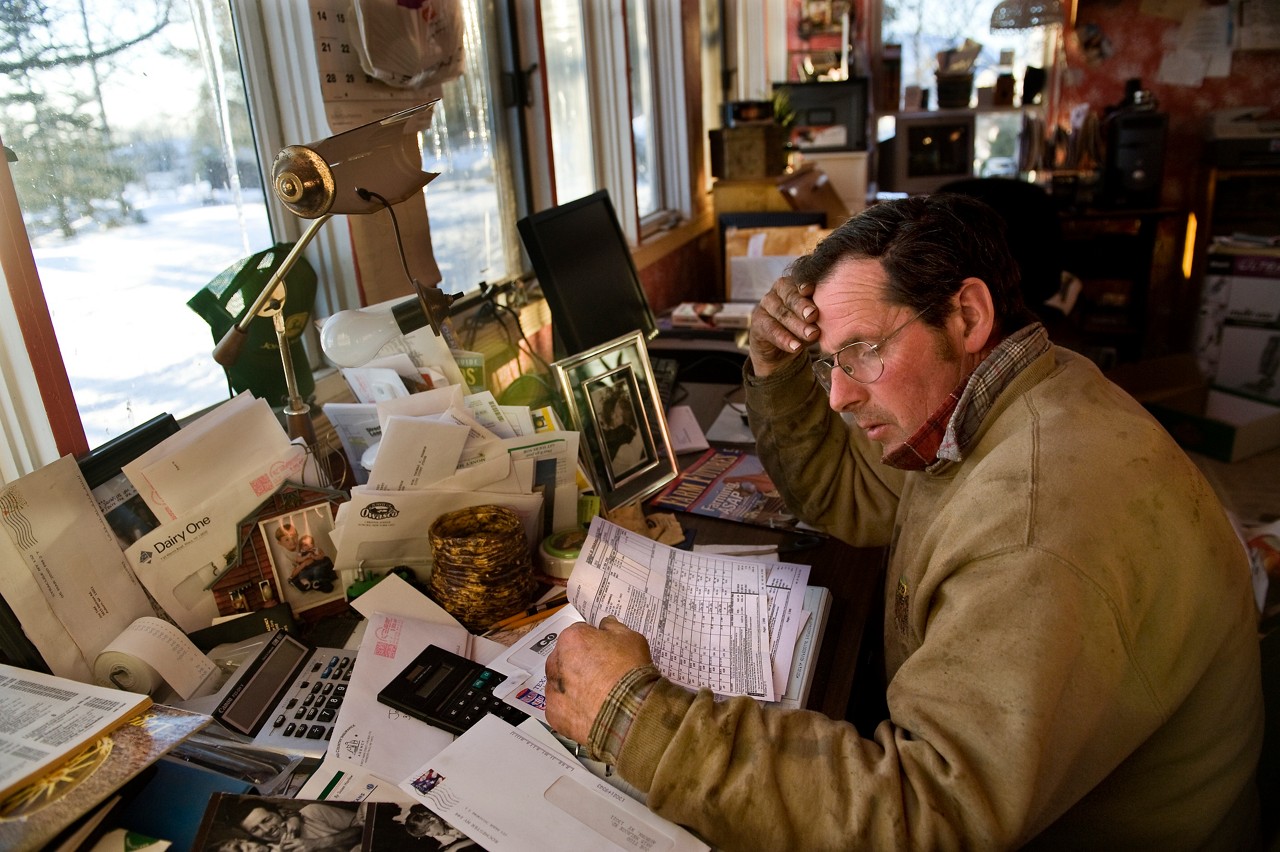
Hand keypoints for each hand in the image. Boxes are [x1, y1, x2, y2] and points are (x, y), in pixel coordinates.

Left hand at [544, 616, 652, 743]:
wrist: (630, 712)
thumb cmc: (630, 672)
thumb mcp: (631, 638)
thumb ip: (613, 627)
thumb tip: (606, 624)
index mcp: (571, 639)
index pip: (579, 634)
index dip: (593, 642)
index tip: (604, 652)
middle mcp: (556, 661)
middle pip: (565, 658)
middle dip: (579, 663)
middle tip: (601, 674)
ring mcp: (553, 689)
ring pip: (560, 683)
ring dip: (572, 686)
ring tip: (596, 694)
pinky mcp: (554, 713)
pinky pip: (561, 707)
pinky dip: (572, 708)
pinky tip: (590, 709)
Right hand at [748, 275, 819, 376]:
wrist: (783, 349)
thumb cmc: (804, 327)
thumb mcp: (815, 320)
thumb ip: (821, 314)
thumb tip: (838, 315)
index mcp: (795, 283)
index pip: (799, 280)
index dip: (804, 284)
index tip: (811, 290)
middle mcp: (778, 291)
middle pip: (790, 295)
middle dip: (802, 306)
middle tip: (814, 315)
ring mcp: (766, 305)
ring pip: (781, 313)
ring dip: (797, 325)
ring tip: (811, 336)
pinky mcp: (757, 322)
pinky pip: (771, 329)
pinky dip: (784, 339)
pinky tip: (796, 347)